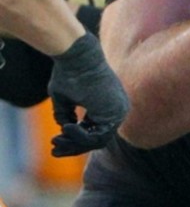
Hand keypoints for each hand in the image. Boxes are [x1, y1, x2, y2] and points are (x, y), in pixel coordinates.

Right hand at [47, 33, 130, 156]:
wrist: (77, 58)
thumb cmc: (69, 74)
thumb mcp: (65, 99)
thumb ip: (67, 115)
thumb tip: (66, 129)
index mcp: (108, 105)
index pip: (94, 132)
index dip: (74, 140)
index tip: (54, 142)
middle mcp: (117, 109)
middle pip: (97, 140)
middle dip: (73, 146)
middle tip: (53, 148)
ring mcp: (119, 112)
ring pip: (97, 141)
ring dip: (74, 144)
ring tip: (55, 139)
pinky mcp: (116, 113)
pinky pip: (98, 137)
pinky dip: (80, 137)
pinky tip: (66, 128)